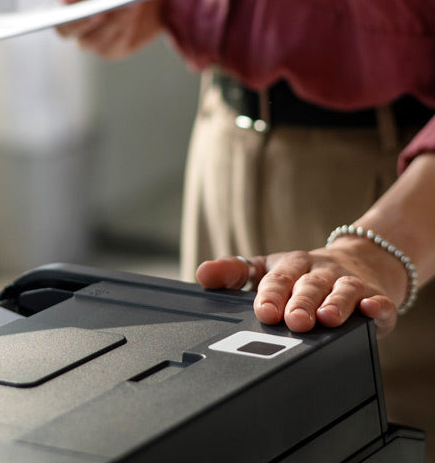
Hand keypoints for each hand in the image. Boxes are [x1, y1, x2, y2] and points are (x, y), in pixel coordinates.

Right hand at [56, 0, 172, 59]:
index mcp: (65, 1)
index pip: (53, 14)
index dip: (56, 13)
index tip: (66, 4)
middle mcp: (74, 24)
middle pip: (68, 31)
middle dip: (84, 21)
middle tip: (100, 10)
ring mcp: (93, 39)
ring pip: (94, 40)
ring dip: (111, 22)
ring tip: (129, 3)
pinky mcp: (114, 48)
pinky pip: (115, 44)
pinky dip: (124, 28)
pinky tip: (133, 13)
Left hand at [196, 243, 407, 336]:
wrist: (361, 261)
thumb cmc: (304, 273)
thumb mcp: (268, 268)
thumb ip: (234, 272)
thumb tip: (202, 275)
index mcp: (290, 265)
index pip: (276, 279)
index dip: (270, 295)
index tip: (263, 312)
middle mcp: (319, 272)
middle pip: (308, 285)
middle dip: (300, 302)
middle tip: (293, 321)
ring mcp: (349, 283)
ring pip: (342, 291)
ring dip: (335, 304)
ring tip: (327, 320)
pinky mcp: (376, 297)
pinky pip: (378, 301)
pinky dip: (376, 306)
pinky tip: (371, 310)